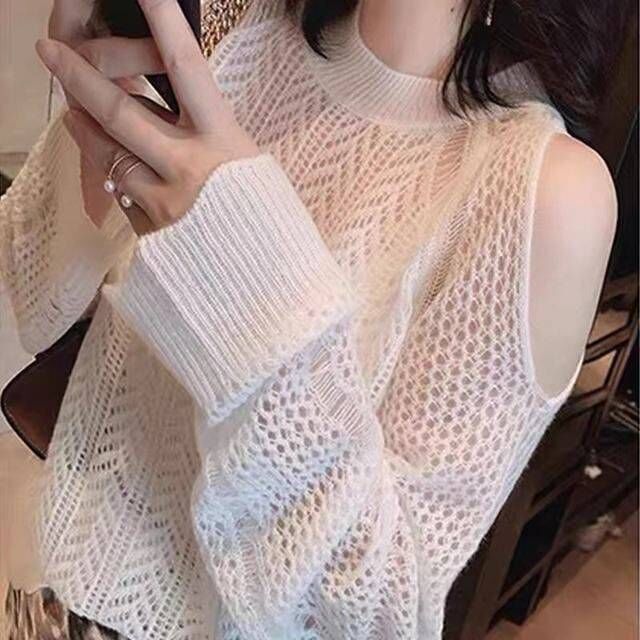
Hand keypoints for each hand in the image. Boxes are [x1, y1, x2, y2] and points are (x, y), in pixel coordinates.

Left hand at [37, 0, 259, 235]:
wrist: (270, 284)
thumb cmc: (269, 221)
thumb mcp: (249, 166)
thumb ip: (208, 137)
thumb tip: (165, 114)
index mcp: (224, 144)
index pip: (187, 70)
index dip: (164, 22)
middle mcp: (189, 169)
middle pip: (120, 113)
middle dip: (79, 79)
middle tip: (50, 53)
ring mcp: (165, 204)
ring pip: (109, 156)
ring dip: (87, 133)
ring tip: (77, 116)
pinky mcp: (152, 235)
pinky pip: (123, 198)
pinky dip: (120, 183)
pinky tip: (129, 182)